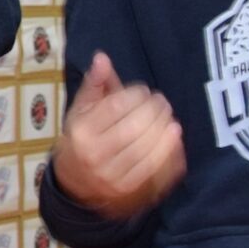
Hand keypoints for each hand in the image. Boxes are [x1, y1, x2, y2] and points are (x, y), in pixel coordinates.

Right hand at [49, 52, 185, 217]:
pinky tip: (174, 137)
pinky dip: (168, 151)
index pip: (115, 107)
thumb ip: (94, 84)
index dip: (136, 95)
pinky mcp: (128, 189)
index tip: (144, 91)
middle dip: (155, 111)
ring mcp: (112, 175)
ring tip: (169, 118)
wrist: (74, 186)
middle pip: (134, 128)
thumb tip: (102, 57)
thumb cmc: (80, 140)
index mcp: (80, 132)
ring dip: (164, 130)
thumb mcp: (80, 111)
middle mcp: (94, 155)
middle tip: (163, 102)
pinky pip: (154, 169)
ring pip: (146, 149)